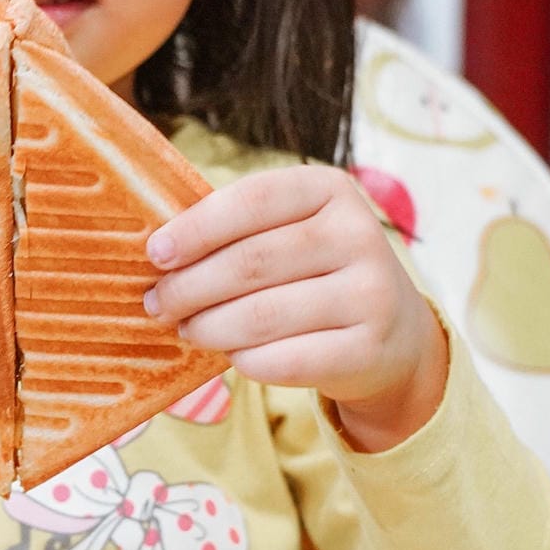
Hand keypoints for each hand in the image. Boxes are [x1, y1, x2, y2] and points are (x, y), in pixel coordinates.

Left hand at [144, 165, 447, 451]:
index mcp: (331, 190)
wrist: (394, 334)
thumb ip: (235, 230)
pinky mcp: (368, 349)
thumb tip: (157, 253)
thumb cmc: (315, 273)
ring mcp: (371, 294)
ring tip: (187, 329)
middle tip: (157, 303)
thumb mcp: (290, 231)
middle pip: (250, 262)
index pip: (252, 200)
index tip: (155, 254)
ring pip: (262, 315)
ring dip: (208, 327)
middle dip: (189, 287)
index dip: (196, 228)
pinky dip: (244, 360)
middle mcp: (359, 235)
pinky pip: (284, 360)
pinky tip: (231, 355)